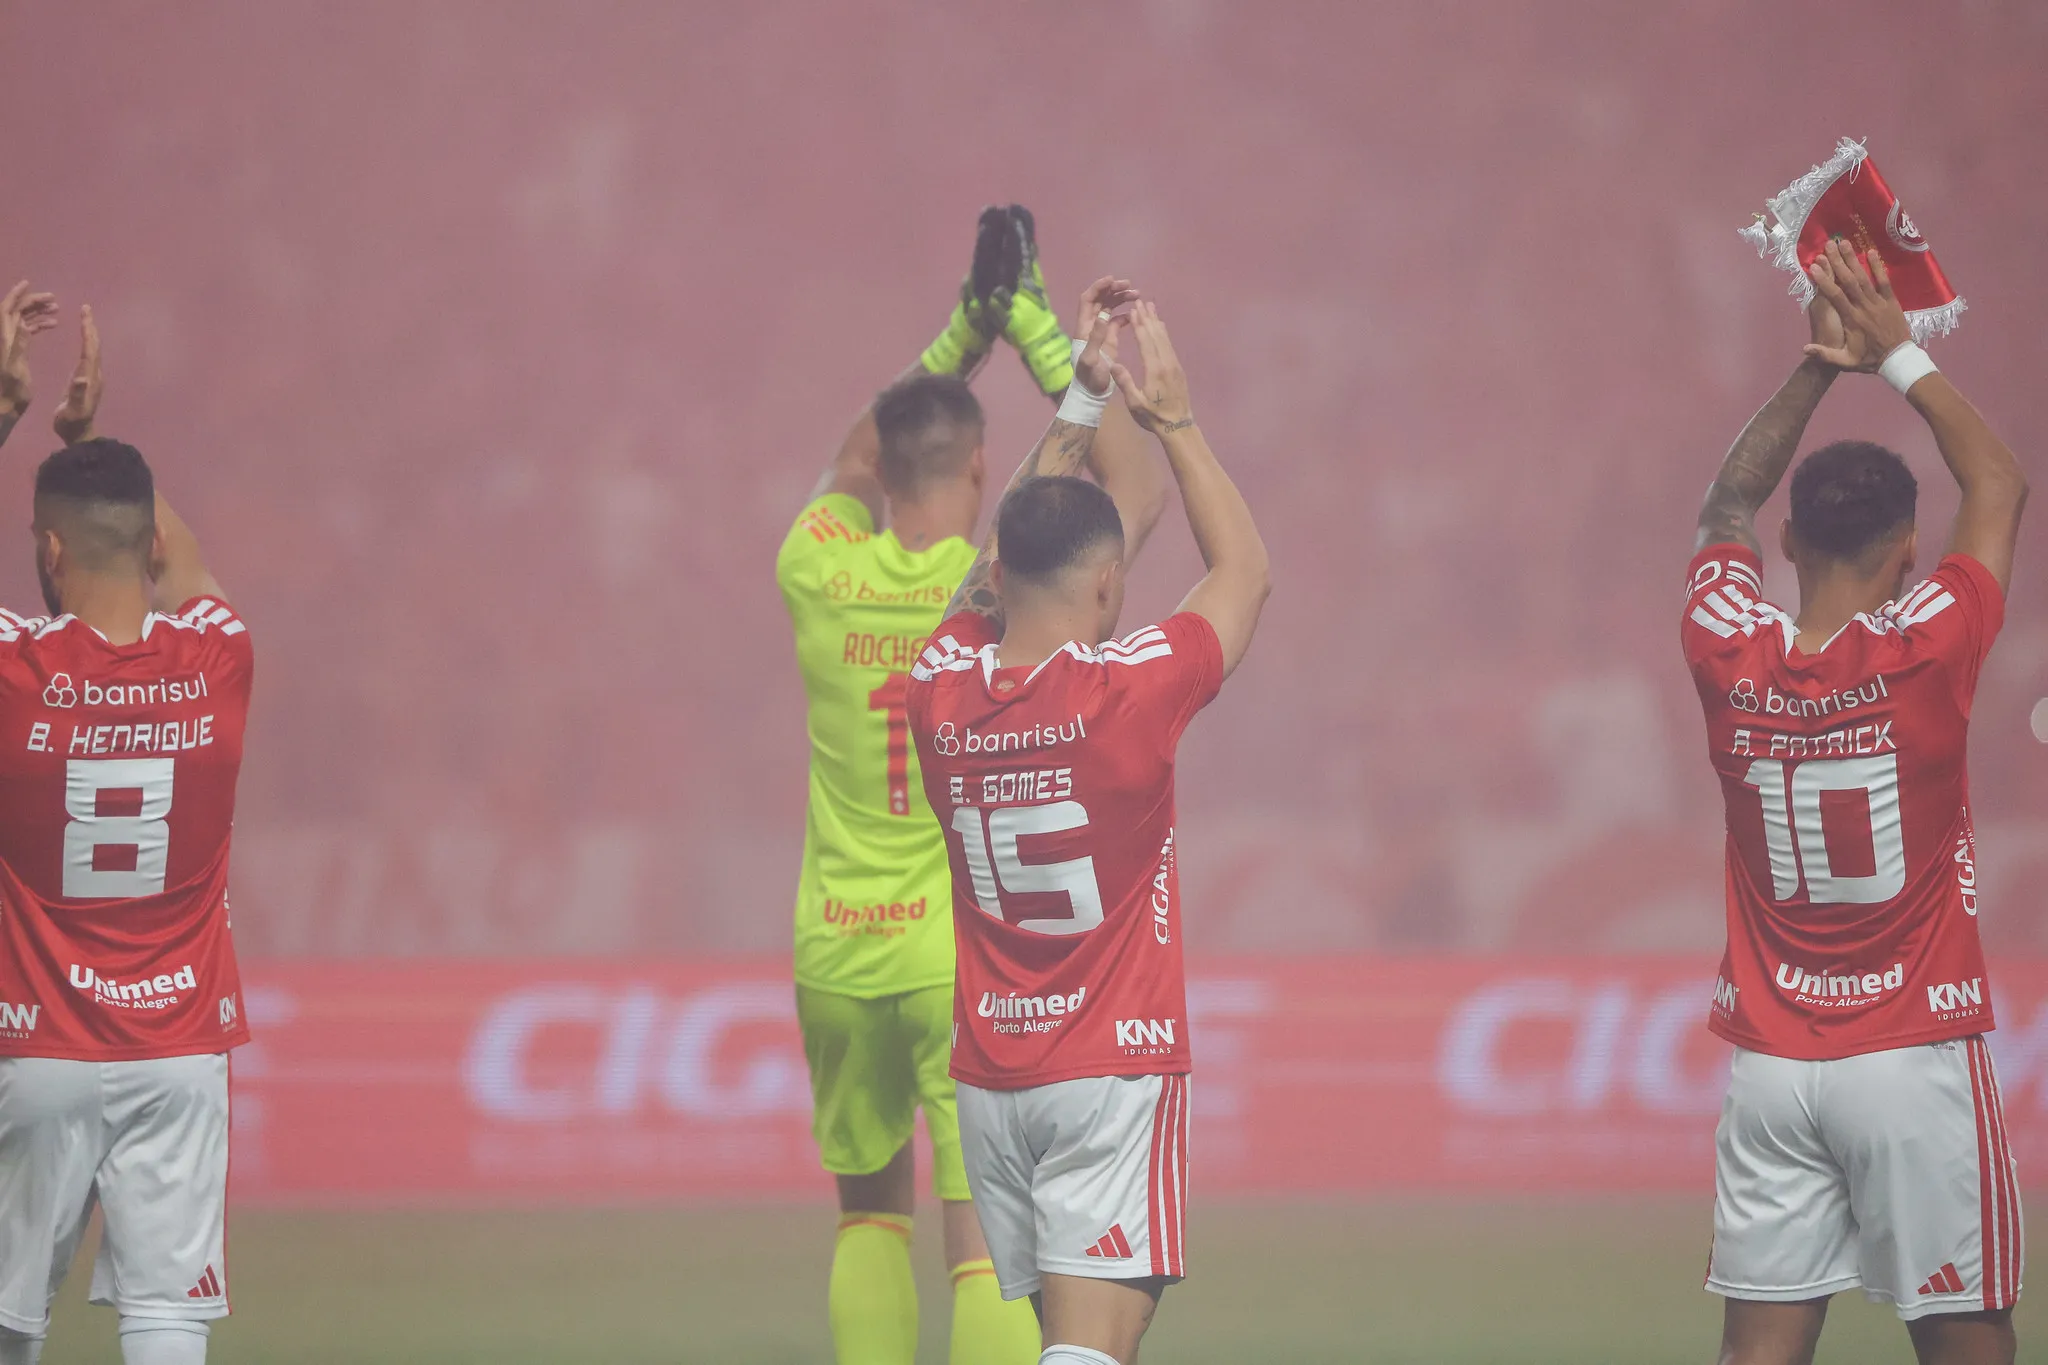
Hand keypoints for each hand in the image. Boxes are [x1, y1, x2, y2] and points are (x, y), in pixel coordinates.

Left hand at [0, 280, 59, 415]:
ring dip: (38, 311)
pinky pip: (27, 329)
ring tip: (56, 309)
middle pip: (16, 310)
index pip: (7, 309)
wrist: (6, 403)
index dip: (16, 295)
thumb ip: (18, 344)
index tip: (28, 283)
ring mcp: (11, 342)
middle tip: (52, 298)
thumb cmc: (11, 389)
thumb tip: (23, 322)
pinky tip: (52, 324)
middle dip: (32, 301)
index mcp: (4, 337)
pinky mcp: (17, 349)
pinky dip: (39, 323)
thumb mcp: (14, 367)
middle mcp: (5, 336)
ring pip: (23, 318)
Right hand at [51, 305, 100, 444]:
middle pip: (94, 345)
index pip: (90, 349)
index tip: (85, 313)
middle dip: (90, 326)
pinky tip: (82, 340)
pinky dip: (85, 343)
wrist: (80, 434)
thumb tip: (82, 378)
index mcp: (90, 377)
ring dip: (89, 332)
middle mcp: (94, 374)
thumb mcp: (74, 410)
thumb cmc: (73, 423)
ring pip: (92, 350)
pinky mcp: (86, 380)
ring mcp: (91, 377)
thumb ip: (78, 395)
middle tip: (86, 308)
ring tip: (85, 317)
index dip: (87, 331)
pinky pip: (87, 356)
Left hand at [1071, 278, 1133, 397]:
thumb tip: (1103, 315)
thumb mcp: (1091, 359)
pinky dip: (1126, 314)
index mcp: (1084, 328)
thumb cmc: (1090, 379)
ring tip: (1138, 295)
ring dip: (1121, 299)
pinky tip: (1136, 314)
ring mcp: (1100, 332)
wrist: (1092, 393)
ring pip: (1109, 307)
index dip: (1098, 287)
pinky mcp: (1109, 339)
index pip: (1088, 300)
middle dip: (1114, 290)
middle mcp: (1091, 326)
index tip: (1112, 279)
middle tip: (1131, 286)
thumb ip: (1096, 338)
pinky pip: (1117, 320)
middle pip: (1100, 300)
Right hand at [1109, 301, 1193, 432]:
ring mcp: (1174, 364)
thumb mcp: (1135, 403)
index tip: (1134, 310)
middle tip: (1140, 301)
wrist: (1178, 425)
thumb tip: (1114, 365)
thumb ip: (1125, 383)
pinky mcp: (1178, 368)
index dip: (1139, 324)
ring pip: (1165, 338)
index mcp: (1155, 370)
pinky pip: (1169, 345)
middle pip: (1156, 334)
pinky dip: (1163, 333)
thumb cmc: (1153, 417)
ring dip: (1156, 321)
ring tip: (1150, 307)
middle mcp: (1166, 362)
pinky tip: (1160, 326)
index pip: (1146, 341)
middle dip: (1147, 317)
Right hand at [1802, 238, 1913, 370]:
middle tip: (1829, 245)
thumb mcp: (1845, 362)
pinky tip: (1871, 252)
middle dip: (1837, 262)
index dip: (1825, 280)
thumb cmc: (1868, 360)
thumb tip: (1804, 349)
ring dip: (1854, 259)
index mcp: (1851, 319)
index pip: (1836, 296)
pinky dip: (1878, 267)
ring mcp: (1879, 302)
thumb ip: (1825, 355)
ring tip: (1844, 243)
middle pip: (1849, 281)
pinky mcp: (1891, 300)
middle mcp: (1864, 307)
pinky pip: (1884, 281)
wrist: (1897, 359)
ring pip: (1864, 278)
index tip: (1815, 267)